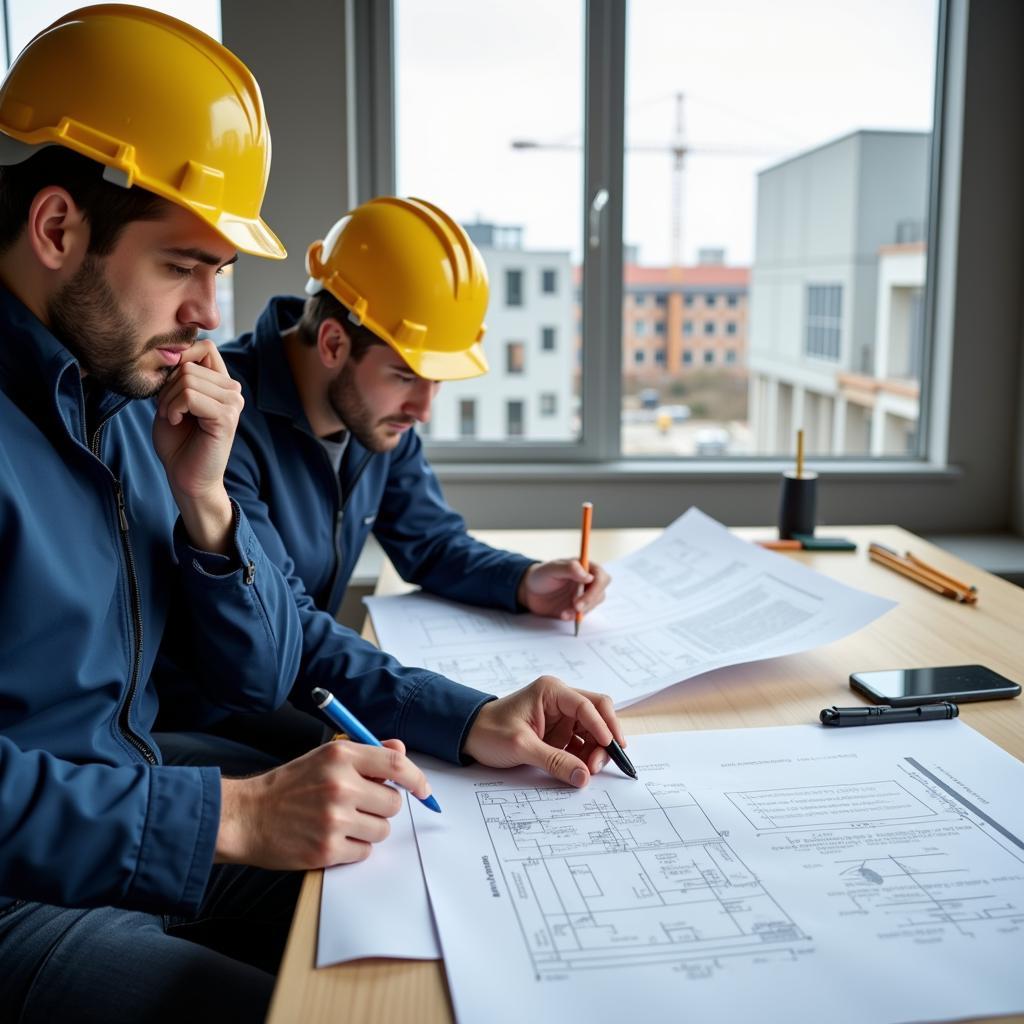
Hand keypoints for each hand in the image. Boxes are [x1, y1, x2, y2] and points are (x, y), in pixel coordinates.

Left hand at [153, 340, 242, 551]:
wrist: (186, 478)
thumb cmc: (178, 442)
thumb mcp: (172, 401)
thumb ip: (177, 377)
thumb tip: (171, 353)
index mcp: (221, 383)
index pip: (204, 347)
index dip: (180, 357)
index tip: (167, 384)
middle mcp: (232, 390)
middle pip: (190, 363)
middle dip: (167, 386)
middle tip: (167, 410)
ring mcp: (233, 403)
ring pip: (188, 379)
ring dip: (168, 399)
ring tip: (172, 417)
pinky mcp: (226, 418)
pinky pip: (191, 396)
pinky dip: (174, 408)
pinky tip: (176, 422)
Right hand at [214, 738, 433, 868]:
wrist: (246, 816)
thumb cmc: (288, 785)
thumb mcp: (325, 757)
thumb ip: (366, 754)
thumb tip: (401, 750)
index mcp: (341, 757)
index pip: (396, 764)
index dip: (416, 778)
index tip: (423, 790)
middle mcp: (341, 785)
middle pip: (393, 803)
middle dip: (383, 807)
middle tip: (360, 806)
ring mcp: (335, 819)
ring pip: (382, 829)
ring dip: (369, 829)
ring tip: (343, 822)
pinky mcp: (327, 849)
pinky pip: (364, 852)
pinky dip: (354, 849)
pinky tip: (333, 838)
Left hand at [461, 676, 624, 787]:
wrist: (468, 735)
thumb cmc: (489, 731)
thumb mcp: (521, 746)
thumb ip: (554, 761)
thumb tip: (584, 776)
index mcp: (551, 691)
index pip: (587, 705)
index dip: (602, 726)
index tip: (610, 746)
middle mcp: (560, 699)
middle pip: (597, 713)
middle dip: (605, 737)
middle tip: (600, 763)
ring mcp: (561, 716)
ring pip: (593, 729)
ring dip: (597, 749)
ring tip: (589, 770)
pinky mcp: (559, 732)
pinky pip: (582, 742)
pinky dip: (586, 756)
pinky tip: (583, 769)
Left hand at [517, 559, 610, 620]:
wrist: (530, 592)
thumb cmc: (541, 575)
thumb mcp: (552, 569)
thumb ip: (569, 569)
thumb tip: (588, 576)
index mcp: (584, 567)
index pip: (601, 575)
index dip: (596, 585)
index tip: (584, 592)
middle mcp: (587, 582)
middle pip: (600, 591)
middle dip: (590, 600)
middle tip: (576, 606)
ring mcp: (584, 596)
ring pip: (594, 604)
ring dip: (581, 610)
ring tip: (565, 612)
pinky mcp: (578, 608)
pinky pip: (583, 614)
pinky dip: (574, 616)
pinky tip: (564, 615)